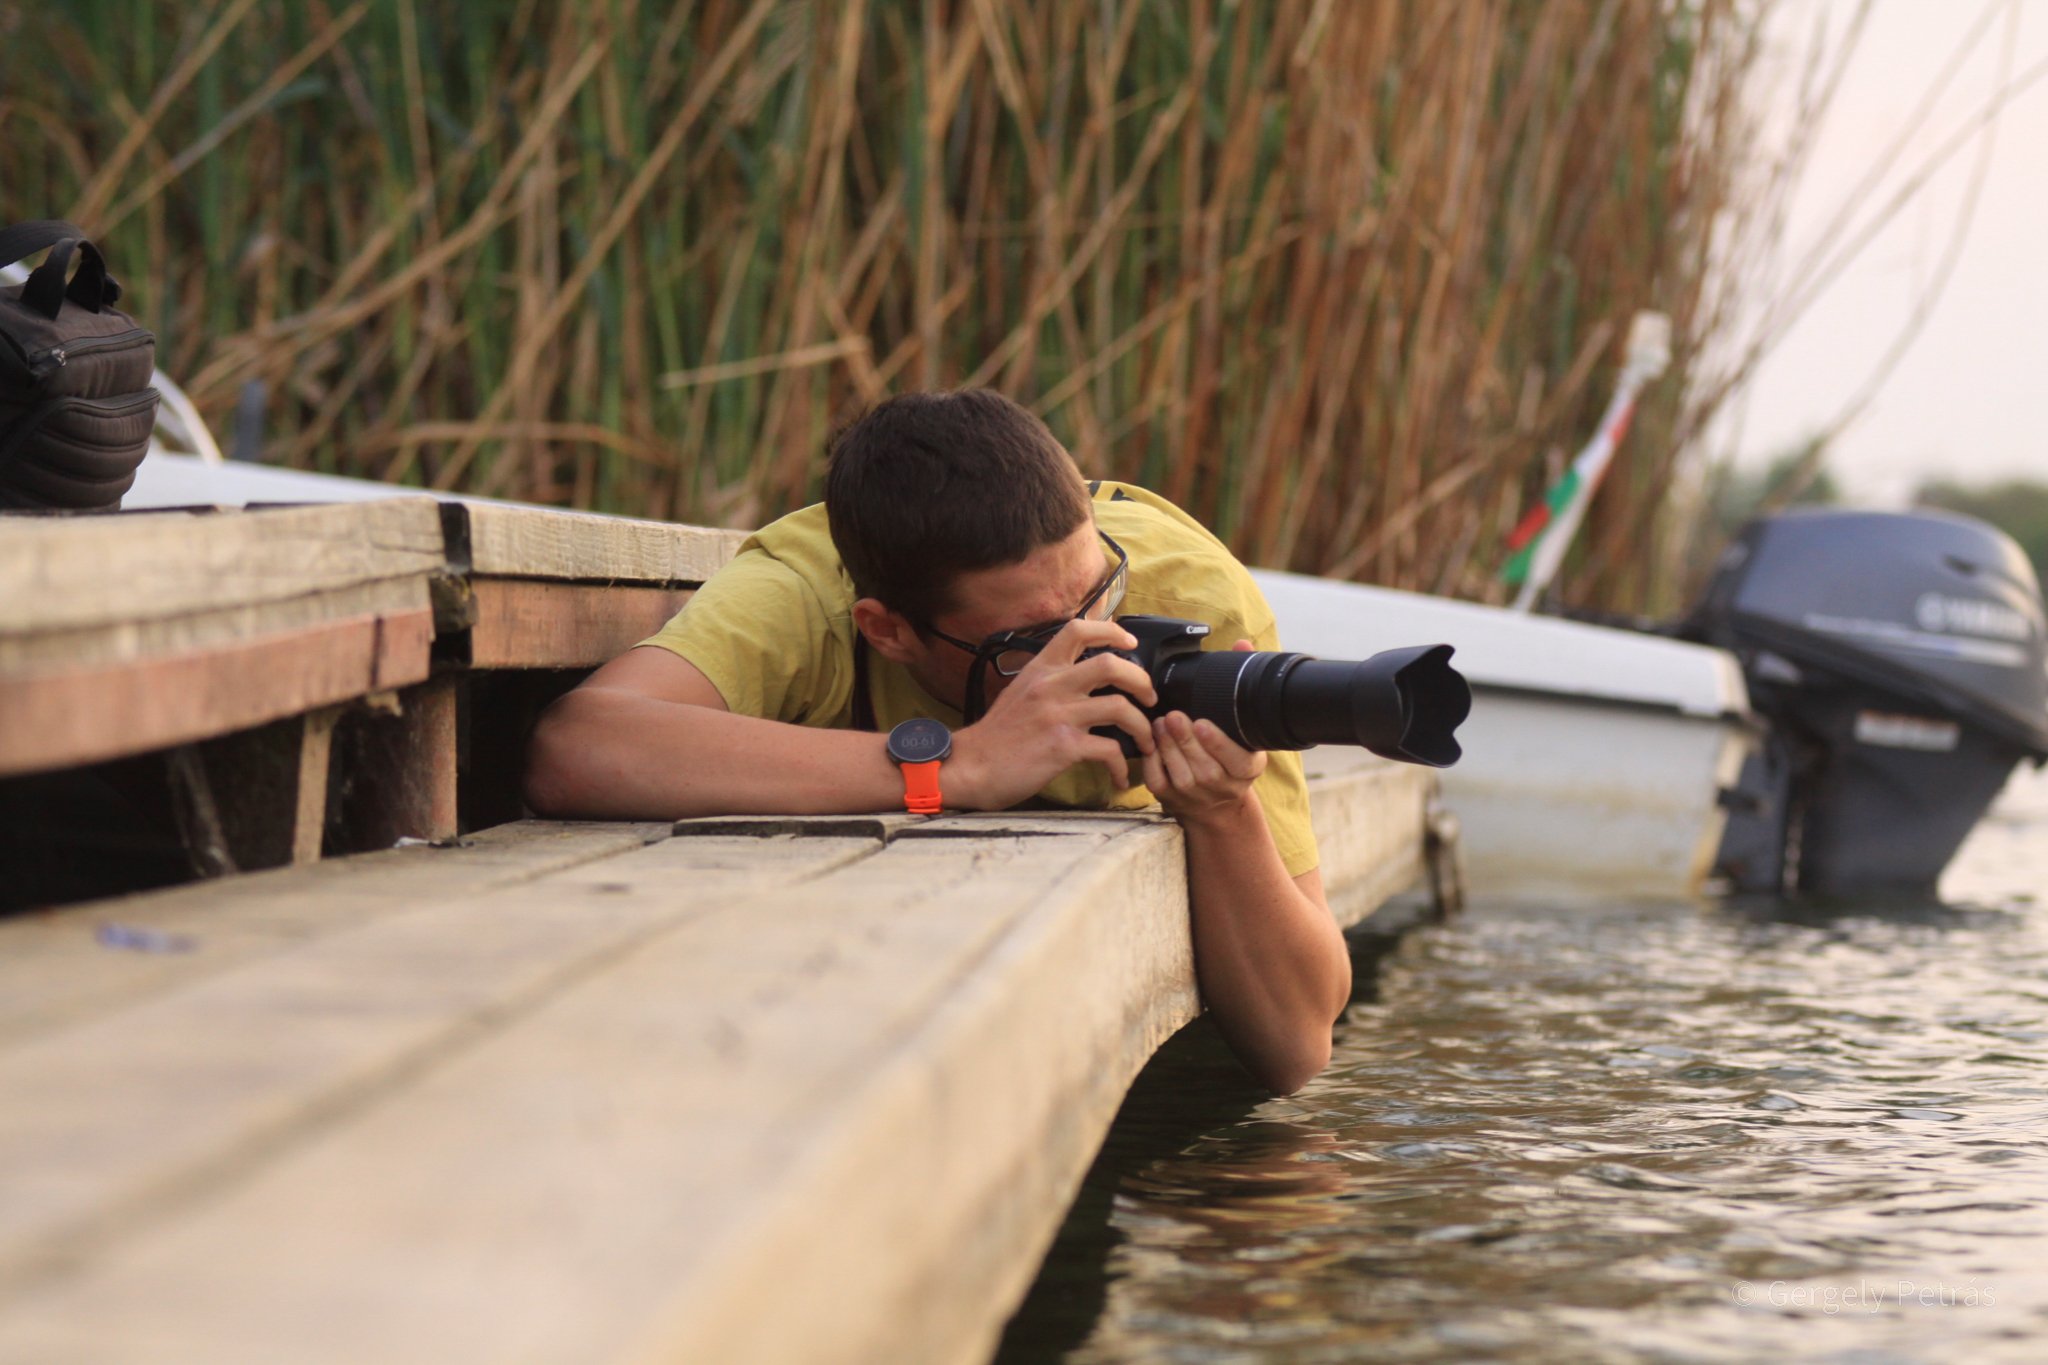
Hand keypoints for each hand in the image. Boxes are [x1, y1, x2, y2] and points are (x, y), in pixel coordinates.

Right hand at [949, 617, 1158, 809]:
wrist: (969, 766)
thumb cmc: (996, 735)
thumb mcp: (1019, 692)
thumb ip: (1049, 681)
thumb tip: (1080, 678)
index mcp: (1041, 669)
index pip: (1079, 630)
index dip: (1112, 631)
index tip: (1131, 644)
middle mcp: (1052, 685)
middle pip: (1112, 665)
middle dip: (1142, 681)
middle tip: (1149, 699)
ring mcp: (1059, 715)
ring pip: (1120, 708)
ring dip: (1142, 727)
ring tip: (1146, 742)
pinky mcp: (1063, 747)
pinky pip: (1110, 751)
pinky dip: (1122, 766)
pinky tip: (1120, 777)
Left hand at [1140, 639, 1267, 826]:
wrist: (1215, 801)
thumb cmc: (1228, 753)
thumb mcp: (1244, 727)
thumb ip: (1241, 685)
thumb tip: (1242, 645)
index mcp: (1247, 769)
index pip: (1238, 761)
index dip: (1220, 745)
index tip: (1204, 724)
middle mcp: (1225, 787)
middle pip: (1205, 768)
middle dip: (1187, 741)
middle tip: (1173, 716)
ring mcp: (1197, 797)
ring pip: (1181, 775)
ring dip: (1168, 747)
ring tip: (1161, 723)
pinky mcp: (1171, 799)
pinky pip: (1159, 781)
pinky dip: (1152, 761)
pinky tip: (1150, 740)